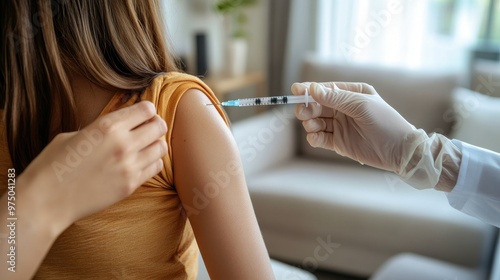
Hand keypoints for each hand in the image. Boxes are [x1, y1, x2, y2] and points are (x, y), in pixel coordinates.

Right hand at [19, 101, 167, 230]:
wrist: (45, 201)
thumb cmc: (53, 165)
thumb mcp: (74, 135)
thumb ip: (102, 130)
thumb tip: (120, 127)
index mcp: (107, 126)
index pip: (146, 109)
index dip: (146, 110)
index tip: (141, 114)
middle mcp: (122, 144)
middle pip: (159, 126)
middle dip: (155, 125)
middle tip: (147, 129)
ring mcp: (128, 166)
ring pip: (161, 147)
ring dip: (155, 144)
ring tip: (144, 147)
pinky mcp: (130, 185)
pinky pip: (155, 167)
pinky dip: (152, 162)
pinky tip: (140, 162)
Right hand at [292, 82, 460, 190]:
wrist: (399, 151)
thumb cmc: (385, 122)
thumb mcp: (361, 105)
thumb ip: (336, 98)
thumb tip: (312, 89)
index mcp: (352, 93)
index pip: (325, 89)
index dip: (309, 90)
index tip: (295, 90)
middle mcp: (344, 108)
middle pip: (317, 105)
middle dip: (307, 108)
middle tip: (303, 112)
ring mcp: (340, 126)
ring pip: (316, 121)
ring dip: (310, 123)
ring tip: (313, 126)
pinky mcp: (338, 142)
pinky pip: (320, 137)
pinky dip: (314, 137)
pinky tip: (314, 137)